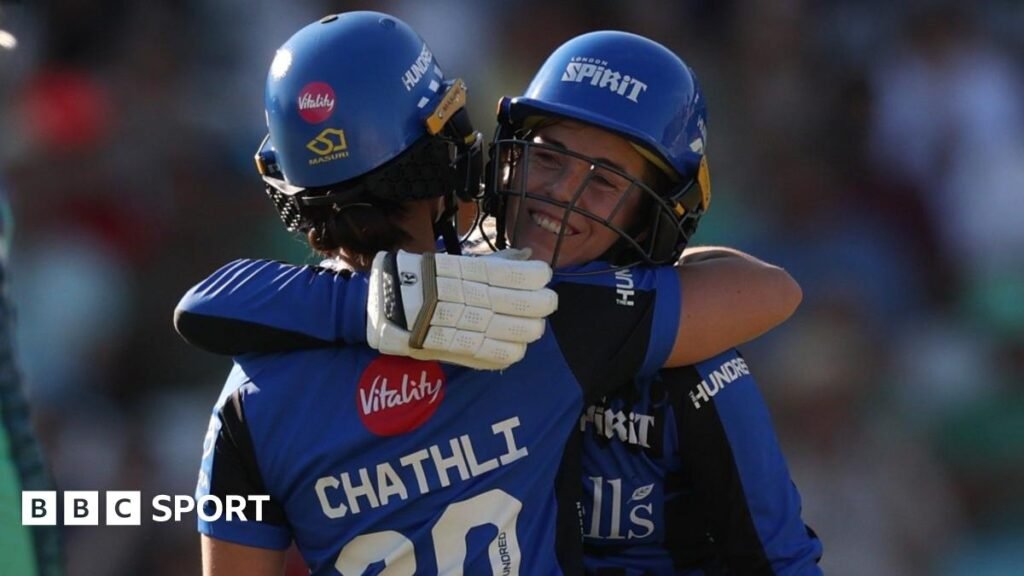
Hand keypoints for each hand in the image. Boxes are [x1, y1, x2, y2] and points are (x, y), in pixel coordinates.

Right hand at [367, 250, 557, 369]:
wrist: (382, 304)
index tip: (541, 276)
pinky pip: (497, 355)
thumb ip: (496, 262)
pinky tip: (515, 345)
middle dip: (543, 304)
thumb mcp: (459, 262)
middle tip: (542, 302)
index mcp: (471, 271)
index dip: (539, 276)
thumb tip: (528, 255)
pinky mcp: (458, 348)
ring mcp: (465, 325)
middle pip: (530, 305)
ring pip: (520, 332)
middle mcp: (470, 297)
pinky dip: (511, 351)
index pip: (522, 275)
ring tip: (529, 324)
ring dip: (530, 328)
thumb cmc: (423, 278)